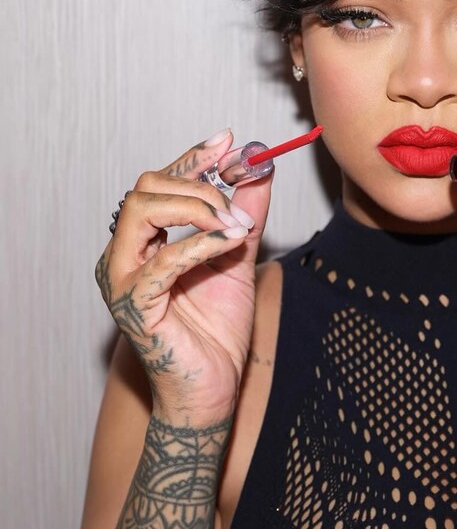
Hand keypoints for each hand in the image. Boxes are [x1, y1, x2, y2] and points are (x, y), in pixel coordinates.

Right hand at [95, 130, 272, 424]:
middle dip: (197, 185)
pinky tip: (230, 242)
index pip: (159, 183)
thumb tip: (260, 168)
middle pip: (145, 189)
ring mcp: (124, 279)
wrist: (215, 386)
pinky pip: (162, 261)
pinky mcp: (134, 305)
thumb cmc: (218, 330)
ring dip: (195, 209)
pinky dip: (199, 244)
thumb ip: (245, 213)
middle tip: (236, 206)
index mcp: (145, 241)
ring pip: (140, 211)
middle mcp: (125, 255)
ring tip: (235, 227)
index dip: (193, 158)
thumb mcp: (239, 257)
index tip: (228, 142)